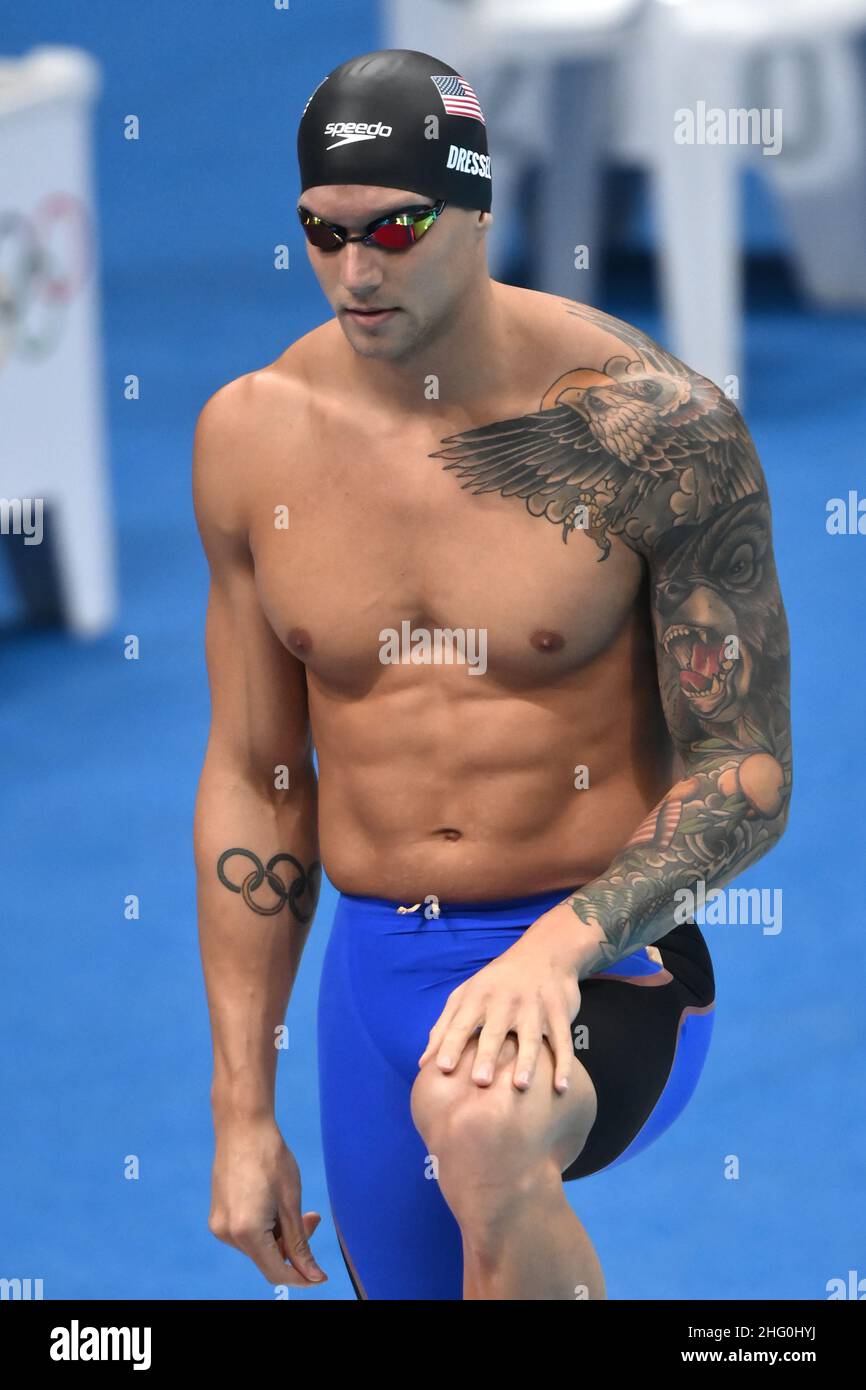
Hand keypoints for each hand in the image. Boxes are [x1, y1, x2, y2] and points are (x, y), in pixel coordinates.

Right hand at [208, 1113, 327, 1287]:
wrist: (242, 1126)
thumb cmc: (270, 1158)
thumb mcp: (291, 1202)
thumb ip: (300, 1244)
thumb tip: (312, 1277)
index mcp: (246, 1232)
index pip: (276, 1272)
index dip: (301, 1276)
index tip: (321, 1276)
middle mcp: (227, 1234)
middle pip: (268, 1258)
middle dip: (293, 1245)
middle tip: (313, 1217)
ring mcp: (219, 1225)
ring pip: (258, 1246)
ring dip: (279, 1233)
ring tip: (293, 1204)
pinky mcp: (218, 1215)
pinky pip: (246, 1233)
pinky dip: (265, 1225)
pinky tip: (274, 1202)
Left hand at [416, 915, 581, 1091]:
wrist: (544, 953)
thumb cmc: (497, 982)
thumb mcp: (467, 994)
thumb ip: (444, 1027)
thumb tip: (423, 1063)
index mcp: (478, 996)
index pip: (461, 1023)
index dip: (451, 1044)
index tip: (441, 1068)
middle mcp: (505, 1000)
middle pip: (495, 1030)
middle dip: (487, 1054)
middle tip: (480, 1081)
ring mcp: (534, 1005)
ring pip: (530, 1036)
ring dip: (526, 1060)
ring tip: (521, 1085)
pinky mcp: (559, 1012)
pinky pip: (562, 1040)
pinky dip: (563, 1063)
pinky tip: (560, 1087)